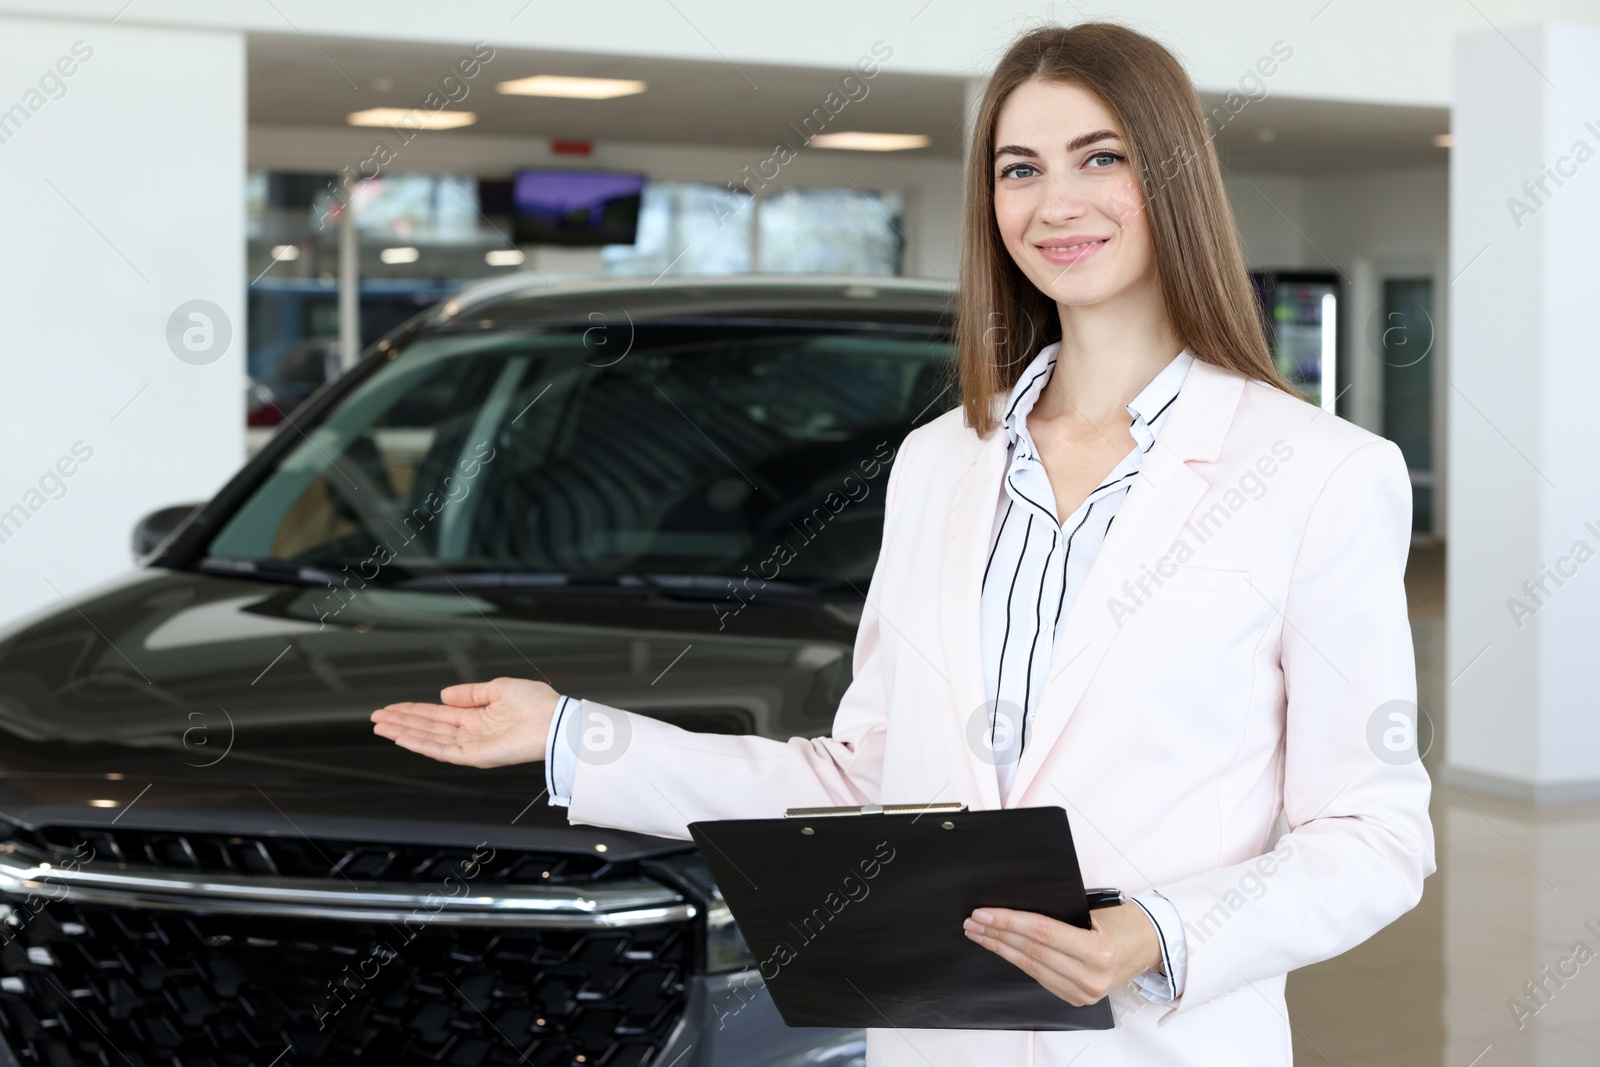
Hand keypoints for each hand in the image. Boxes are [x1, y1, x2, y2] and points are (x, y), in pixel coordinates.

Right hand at [370, 677, 561, 767]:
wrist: (554, 720)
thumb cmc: (536, 704)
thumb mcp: (498, 688)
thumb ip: (470, 693)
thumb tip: (443, 694)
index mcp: (476, 716)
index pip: (437, 714)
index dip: (413, 710)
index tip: (391, 707)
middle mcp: (470, 732)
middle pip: (427, 727)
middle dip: (401, 721)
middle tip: (375, 717)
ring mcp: (470, 746)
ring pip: (429, 739)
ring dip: (403, 732)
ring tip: (380, 726)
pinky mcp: (474, 756)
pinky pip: (441, 750)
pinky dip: (420, 744)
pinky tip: (402, 737)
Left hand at [962, 902, 1161, 1005]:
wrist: (1151, 946)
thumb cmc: (1125, 922)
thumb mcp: (1096, 911)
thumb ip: (1060, 913)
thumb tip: (1017, 907)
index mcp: (1097, 950)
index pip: (1041, 932)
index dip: (1008, 922)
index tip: (983, 913)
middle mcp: (1090, 976)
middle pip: (1031, 951)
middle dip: (997, 935)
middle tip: (973, 922)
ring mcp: (1083, 992)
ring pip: (1031, 967)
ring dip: (1001, 949)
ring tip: (979, 934)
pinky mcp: (1078, 998)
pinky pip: (1040, 977)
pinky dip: (1019, 961)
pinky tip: (1003, 949)